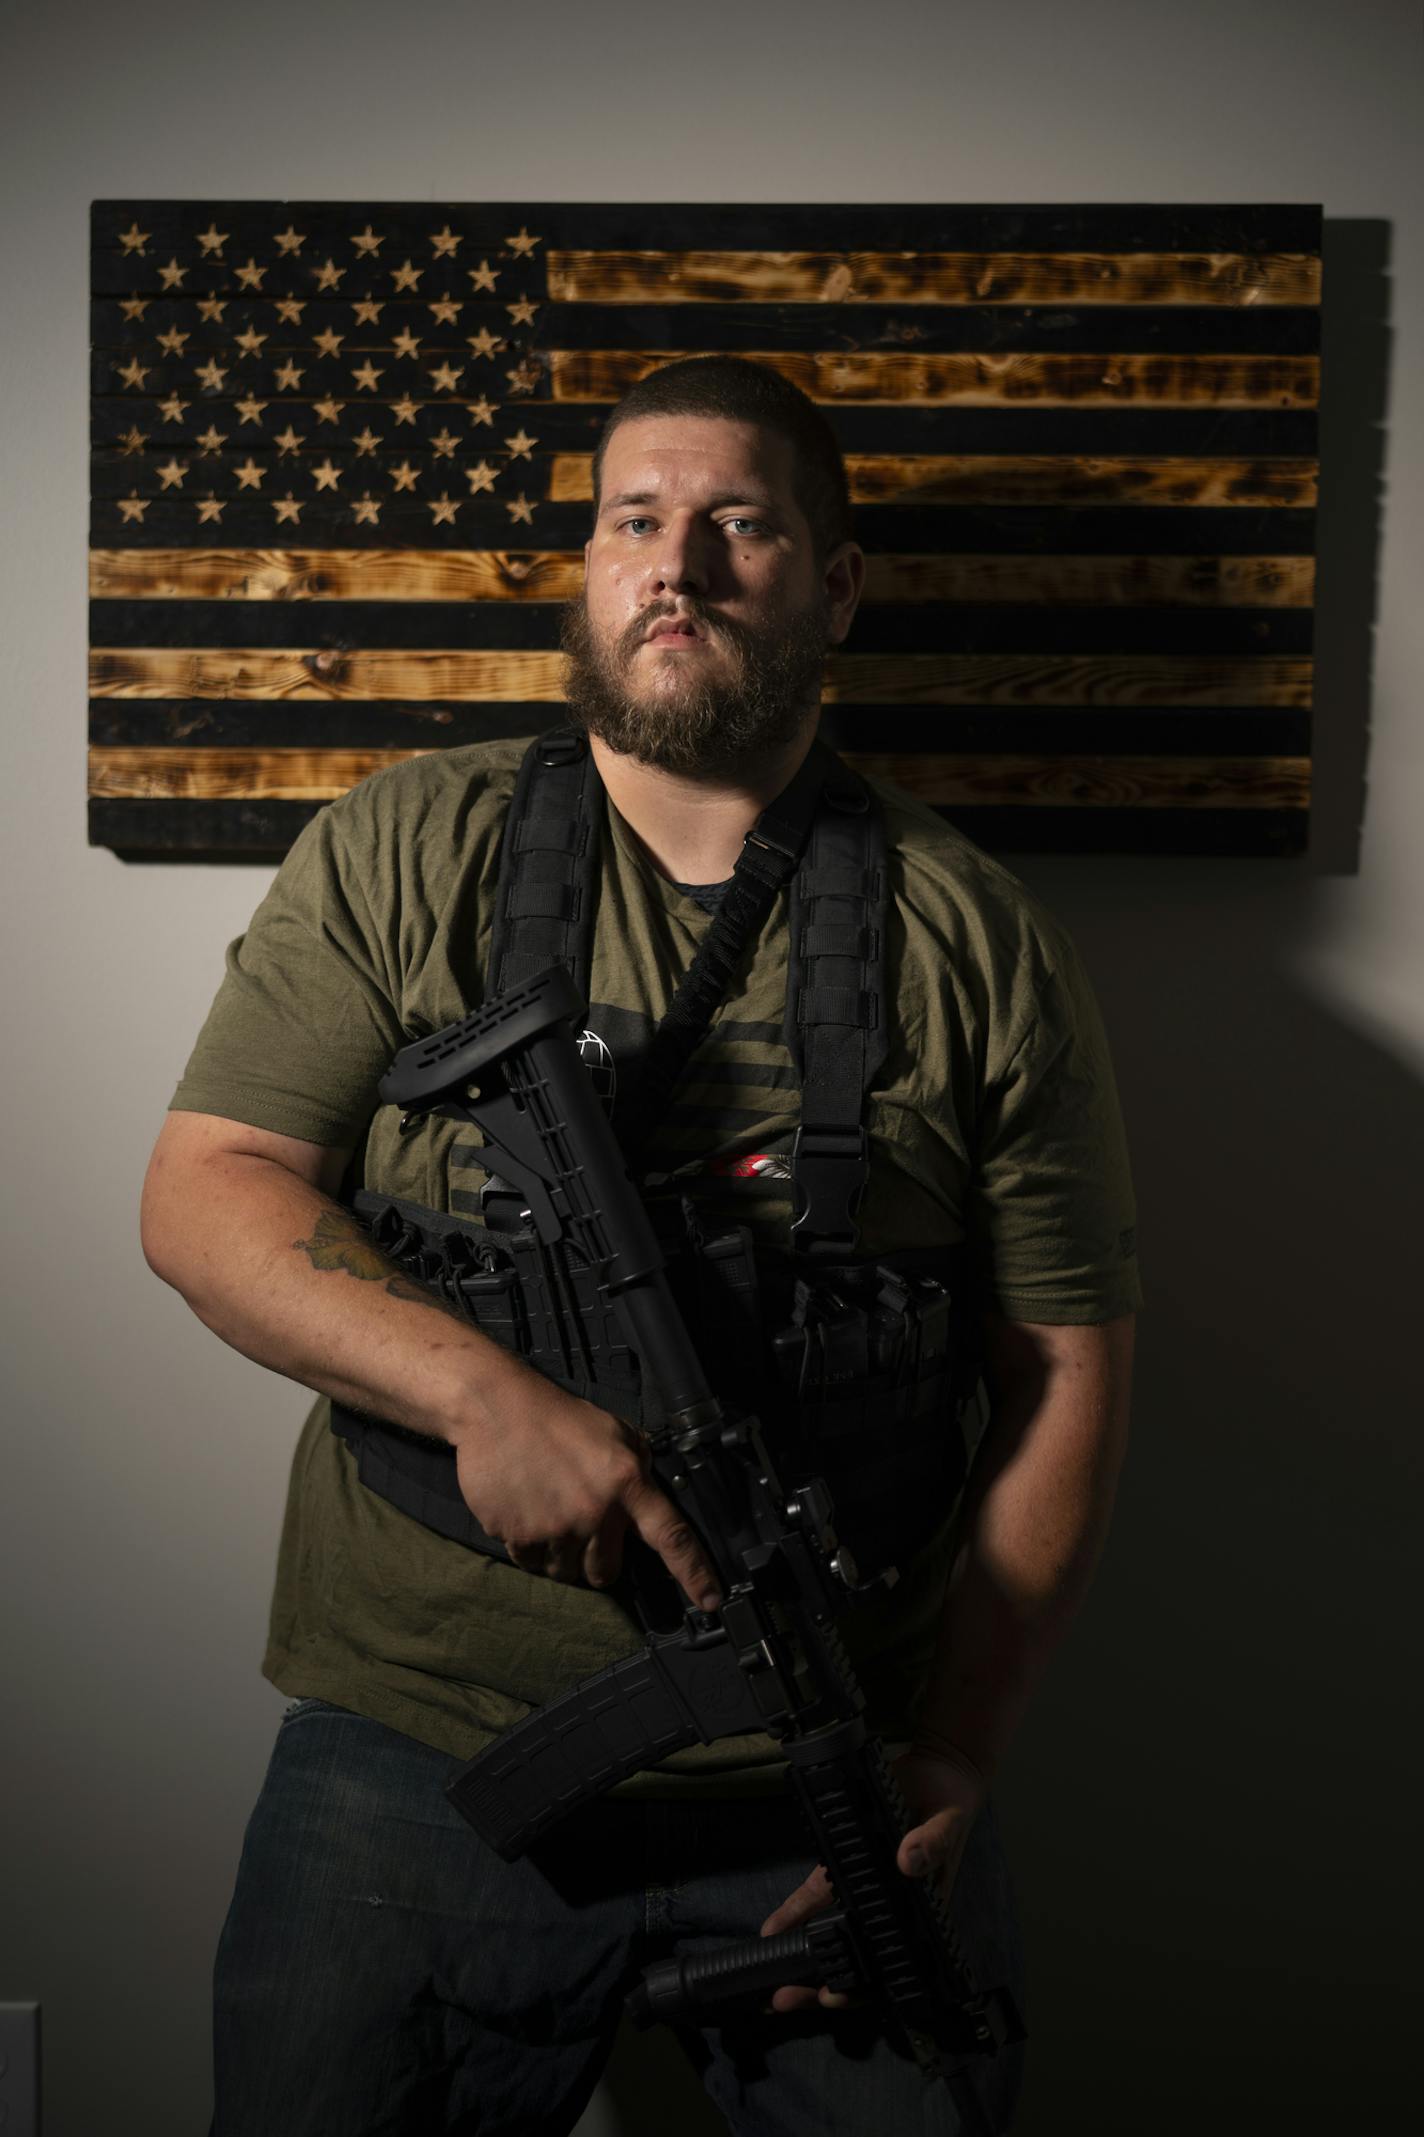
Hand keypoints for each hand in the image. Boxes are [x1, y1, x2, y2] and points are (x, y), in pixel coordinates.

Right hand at [447, 1363, 723, 1610]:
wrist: (498, 1407)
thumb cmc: (560, 1418)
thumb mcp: (617, 1433)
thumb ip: (638, 1471)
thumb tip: (648, 1505)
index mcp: (627, 1482)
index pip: (671, 1535)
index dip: (695, 1573)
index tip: (711, 1601)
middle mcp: (595, 1511)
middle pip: (607, 1573)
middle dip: (598, 1558)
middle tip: (584, 1527)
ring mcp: (554, 1527)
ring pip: (566, 1572)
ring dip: (561, 1553)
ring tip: (550, 1509)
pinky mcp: (517, 1535)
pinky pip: (530, 1563)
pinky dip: (529, 1546)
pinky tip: (526, 1509)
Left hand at [757, 1743, 986, 2014]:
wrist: (939, 1768)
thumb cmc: (952, 1803)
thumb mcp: (948, 1820)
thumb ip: (932, 1842)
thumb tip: (909, 1862)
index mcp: (918, 1913)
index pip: (889, 1960)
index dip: (861, 1985)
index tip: (832, 1997)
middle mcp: (889, 1909)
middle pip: (855, 1955)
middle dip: (819, 1981)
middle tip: (786, 1998)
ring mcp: (866, 1889)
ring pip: (831, 1928)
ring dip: (802, 1950)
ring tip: (773, 1976)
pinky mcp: (847, 1863)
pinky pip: (819, 1891)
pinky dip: (796, 1910)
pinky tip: (774, 1925)